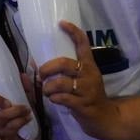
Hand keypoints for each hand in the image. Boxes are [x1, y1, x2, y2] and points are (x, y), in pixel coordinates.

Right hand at [0, 75, 39, 139]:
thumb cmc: (22, 121)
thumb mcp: (25, 103)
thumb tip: (23, 75)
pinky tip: (28, 118)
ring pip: (2, 115)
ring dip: (17, 110)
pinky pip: (12, 125)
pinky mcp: (5, 135)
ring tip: (27, 110)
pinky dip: (22, 120)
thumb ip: (25, 90)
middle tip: (11, 102)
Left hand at [39, 21, 120, 139]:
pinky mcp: (83, 104)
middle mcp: (89, 74)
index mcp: (89, 64)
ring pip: (60, 83)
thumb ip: (64, 70)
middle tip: (41, 74)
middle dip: (46, 68)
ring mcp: (87, 89)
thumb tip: (34, 61)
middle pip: (64, 63)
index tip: (61, 23)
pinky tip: (54, 99)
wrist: (105, 116)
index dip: (73, 32)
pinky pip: (62, 98)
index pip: (83, 43)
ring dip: (47, 87)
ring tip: (46, 91)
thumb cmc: (88, 94)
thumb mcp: (82, 78)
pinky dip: (53, 98)